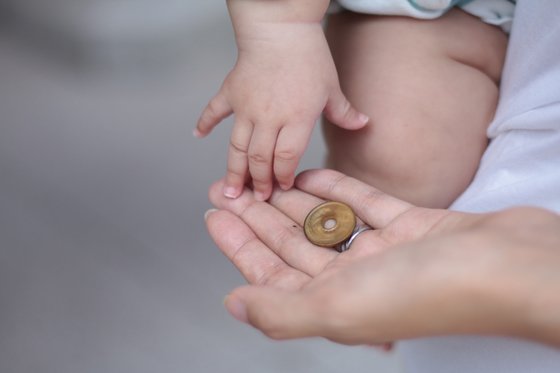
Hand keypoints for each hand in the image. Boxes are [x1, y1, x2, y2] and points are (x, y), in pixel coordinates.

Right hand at [196, 2, 367, 200]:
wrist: (281, 27)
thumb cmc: (309, 56)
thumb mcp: (331, 86)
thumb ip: (344, 111)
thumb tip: (363, 124)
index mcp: (296, 118)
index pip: (287, 158)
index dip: (283, 177)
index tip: (282, 189)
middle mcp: (269, 118)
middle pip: (260, 159)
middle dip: (259, 182)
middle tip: (257, 198)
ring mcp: (246, 107)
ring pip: (237, 147)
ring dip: (233, 171)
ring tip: (228, 191)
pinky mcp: (231, 93)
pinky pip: (214, 111)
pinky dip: (204, 123)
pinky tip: (198, 135)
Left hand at [206, 169, 559, 346]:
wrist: (506, 265)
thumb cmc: (428, 293)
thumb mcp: (339, 307)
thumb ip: (283, 311)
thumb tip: (236, 306)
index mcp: (336, 305)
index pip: (272, 274)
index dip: (239, 245)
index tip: (215, 215)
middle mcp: (357, 281)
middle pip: (294, 245)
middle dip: (259, 217)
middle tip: (229, 188)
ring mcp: (385, 253)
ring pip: (326, 222)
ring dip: (292, 200)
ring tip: (263, 177)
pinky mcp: (410, 227)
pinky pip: (363, 204)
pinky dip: (337, 188)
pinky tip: (311, 175)